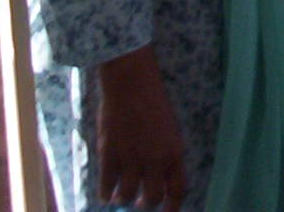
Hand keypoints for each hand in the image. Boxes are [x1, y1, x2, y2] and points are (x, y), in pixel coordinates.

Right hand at [95, 47, 186, 210]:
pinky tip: (107, 192)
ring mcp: (131, 159)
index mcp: (174, 152)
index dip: (172, 208)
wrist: (132, 83)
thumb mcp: (169, 130)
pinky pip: (106, 187)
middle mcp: (155, 159)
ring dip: (125, 199)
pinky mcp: (109, 155)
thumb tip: (158, 179)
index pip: (177, 190)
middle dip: (145, 204)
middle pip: (151, 199)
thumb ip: (165, 154)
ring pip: (128, 196)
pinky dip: (106, 194)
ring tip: (122, 195)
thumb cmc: (152, 103)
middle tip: (139, 202)